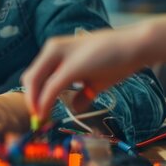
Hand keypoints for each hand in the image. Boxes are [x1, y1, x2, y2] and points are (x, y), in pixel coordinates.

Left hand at [21, 29, 144, 121]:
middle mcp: (53, 49)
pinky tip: (44, 113)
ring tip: (40, 118)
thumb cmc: (116, 60)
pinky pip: (51, 88)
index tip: (36, 111)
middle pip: (30, 77)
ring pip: (35, 82)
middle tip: (36, 117)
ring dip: (34, 102)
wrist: (135, 46)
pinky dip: (44, 102)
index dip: (32, 94)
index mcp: (55, 49)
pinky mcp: (71, 67)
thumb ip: (82, 93)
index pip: (35, 73)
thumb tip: (75, 108)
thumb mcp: (94, 79)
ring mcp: (60, 56)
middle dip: (30, 99)